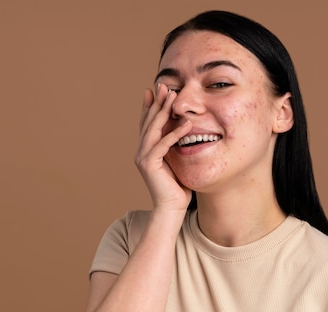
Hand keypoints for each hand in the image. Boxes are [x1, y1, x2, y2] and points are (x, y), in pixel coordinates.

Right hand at [136, 83, 192, 211]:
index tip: (155, 89)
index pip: (147, 123)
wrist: (172, 208)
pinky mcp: (149, 165)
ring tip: (174, 97)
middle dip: (157, 103)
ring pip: (153, 129)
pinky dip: (174, 133)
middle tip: (165, 86)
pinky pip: (162, 144)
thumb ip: (175, 145)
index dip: (150, 106)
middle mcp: (141, 152)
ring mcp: (143, 158)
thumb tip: (184, 128)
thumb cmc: (178, 186)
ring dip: (164, 112)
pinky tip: (186, 123)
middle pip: (149, 122)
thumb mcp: (177, 160)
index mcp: (146, 150)